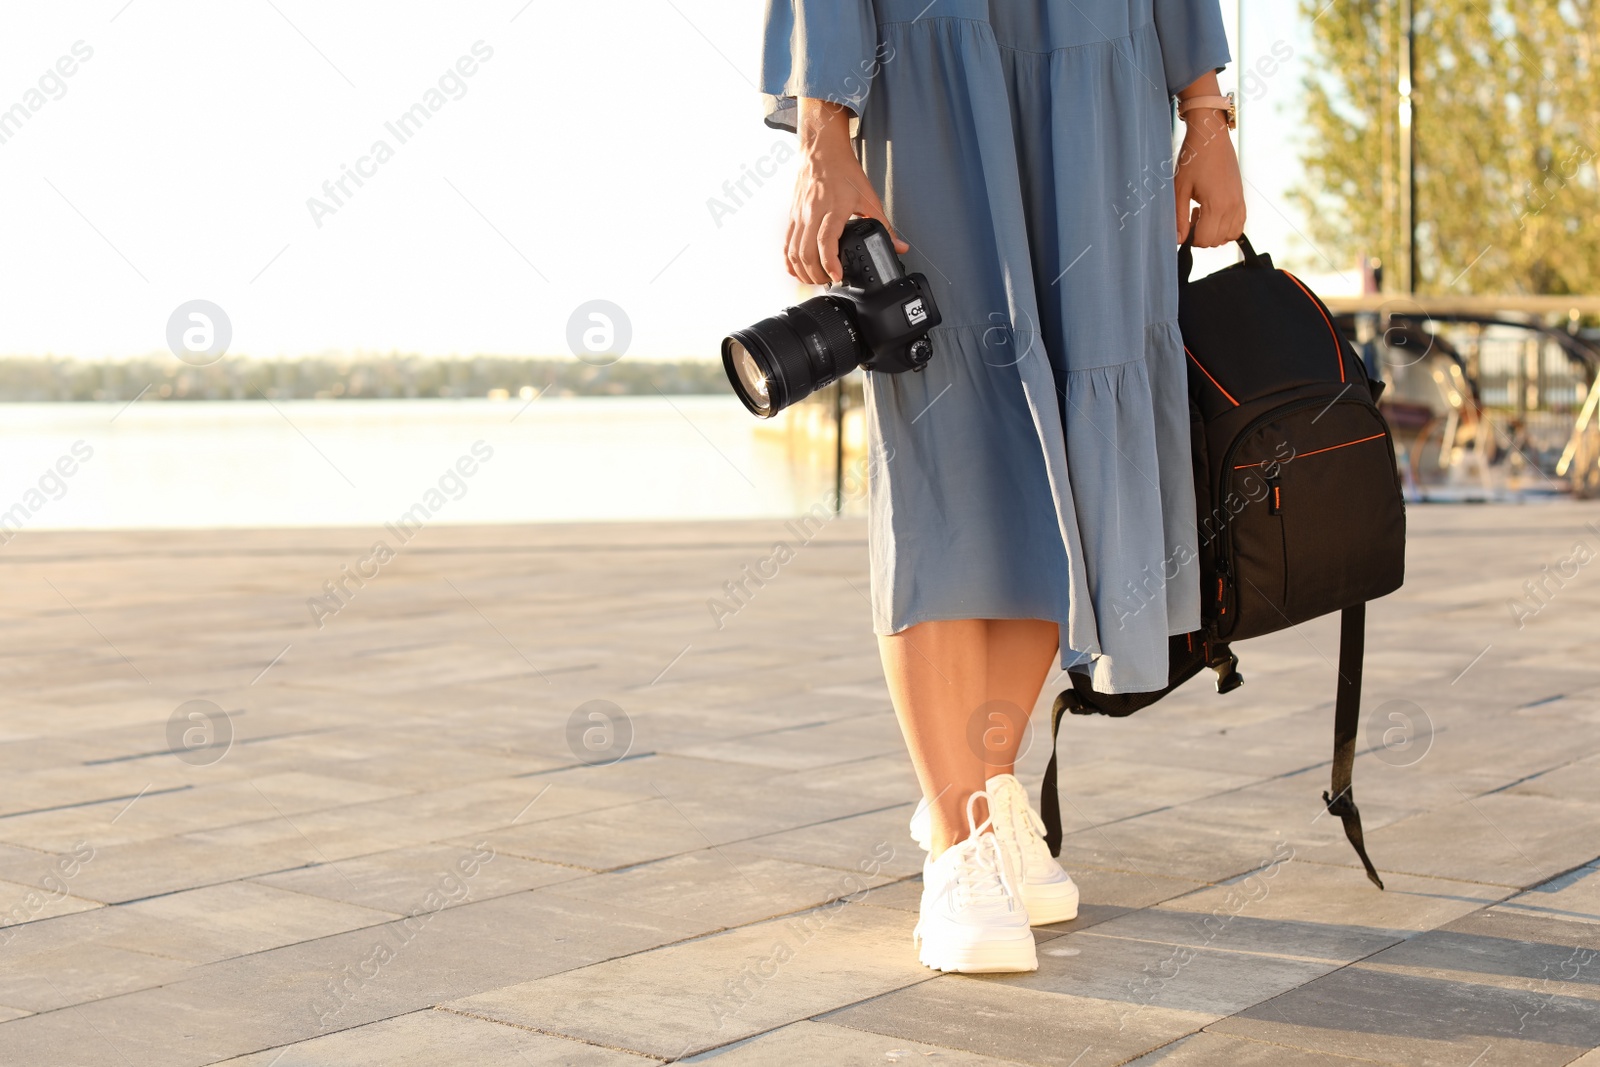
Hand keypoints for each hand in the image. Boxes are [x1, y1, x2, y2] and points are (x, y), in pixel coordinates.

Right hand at [786, 98, 907, 284]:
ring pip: (793, 252)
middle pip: (806, 253)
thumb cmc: (843, 171)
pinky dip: (790, 261)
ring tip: (816, 279)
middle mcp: (812, 213)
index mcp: (833, 208)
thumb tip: (898, 246)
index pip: (826, 241)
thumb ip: (883, 225)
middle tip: (829, 281)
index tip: (837, 276)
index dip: (830, 263)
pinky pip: (786, 244)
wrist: (821, 150)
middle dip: (816, 274)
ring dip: (803, 271)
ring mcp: (799, 215)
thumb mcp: (868, 197)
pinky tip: (798, 269)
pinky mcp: (792, 216)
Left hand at [1174, 109, 1244, 247]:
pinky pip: (1239, 224)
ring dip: (1215, 232)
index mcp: (1217, 205)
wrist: (1211, 137)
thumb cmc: (1192, 160)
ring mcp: (1239, 202)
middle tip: (1192, 214)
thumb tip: (1179, 240)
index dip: (1190, 238)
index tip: (1184, 222)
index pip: (1205, 240)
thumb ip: (1179, 217)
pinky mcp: (1242, 198)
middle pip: (1216, 241)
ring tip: (1203, 213)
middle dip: (1201, 235)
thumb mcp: (1179, 189)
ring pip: (1230, 236)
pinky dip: (1227, 226)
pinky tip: (1214, 212)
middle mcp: (1232, 207)